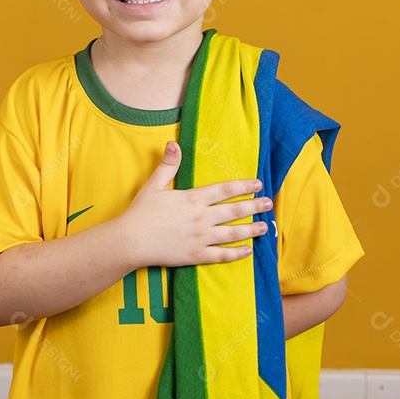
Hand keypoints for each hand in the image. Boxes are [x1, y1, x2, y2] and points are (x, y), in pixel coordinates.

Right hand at [115, 141, 271, 268]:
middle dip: (253, 206)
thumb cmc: (141, 212)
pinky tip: (248, 251)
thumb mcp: (154, 185)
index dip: (243, 186)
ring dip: (250, 229)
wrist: (131, 241)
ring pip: (232, 233)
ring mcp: (200, 238)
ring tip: (264, 226)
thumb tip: (173, 143)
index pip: (224, 190)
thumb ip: (168, 165)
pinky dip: (236, 254)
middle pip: (233, 210)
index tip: (258, 183)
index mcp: (192, 199)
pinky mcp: (196, 255)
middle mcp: (201, 218)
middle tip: (269, 204)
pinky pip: (221, 255)